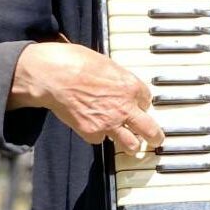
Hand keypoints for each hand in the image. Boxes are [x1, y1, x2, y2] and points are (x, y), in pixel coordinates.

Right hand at [9, 40, 164, 154]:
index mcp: (130, 86)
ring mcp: (109, 123)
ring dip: (132, 145)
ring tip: (133, 147)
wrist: (52, 75)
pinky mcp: (92, 133)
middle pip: (150, 130)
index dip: (141, 104)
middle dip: (155, 137)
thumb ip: (118, 78)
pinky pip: (101, 140)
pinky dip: (99, 136)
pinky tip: (94, 128)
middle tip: (156, 140)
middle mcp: (124, 107)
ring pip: (131, 144)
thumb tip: (121, 84)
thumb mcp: (105, 63)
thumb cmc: (74, 62)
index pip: (147, 100)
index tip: (138, 106)